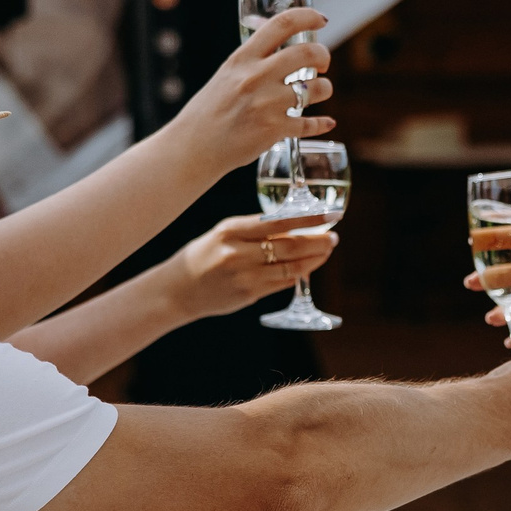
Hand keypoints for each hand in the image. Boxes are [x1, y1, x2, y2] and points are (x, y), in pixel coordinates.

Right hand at [163, 6, 334, 172]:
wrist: (193, 148)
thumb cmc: (208, 111)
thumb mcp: (226, 75)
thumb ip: (252, 60)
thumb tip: (279, 43)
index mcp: (243, 59)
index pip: (282, 24)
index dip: (308, 16)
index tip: (321, 20)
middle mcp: (256, 77)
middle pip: (308, 53)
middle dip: (323, 55)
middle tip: (322, 63)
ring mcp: (267, 104)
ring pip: (316, 88)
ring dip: (324, 89)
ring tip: (319, 92)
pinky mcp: (274, 130)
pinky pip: (309, 124)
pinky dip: (321, 124)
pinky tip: (325, 123)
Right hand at [168, 213, 337, 317]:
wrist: (177, 290)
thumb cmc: (203, 256)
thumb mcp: (223, 233)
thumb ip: (253, 231)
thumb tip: (292, 227)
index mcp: (230, 230)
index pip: (278, 223)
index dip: (308, 220)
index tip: (329, 215)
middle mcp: (237, 253)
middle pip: (289, 247)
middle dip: (317, 241)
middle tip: (333, 237)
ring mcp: (244, 276)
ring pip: (290, 267)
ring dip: (313, 259)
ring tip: (325, 251)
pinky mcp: (248, 294)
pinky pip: (282, 283)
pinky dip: (298, 273)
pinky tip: (308, 267)